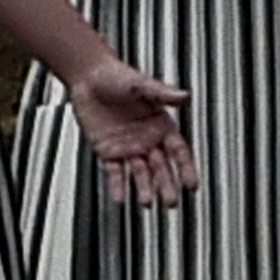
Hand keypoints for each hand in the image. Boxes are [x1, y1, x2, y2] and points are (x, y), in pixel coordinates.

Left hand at [65, 57, 197, 204]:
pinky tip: (120, 198)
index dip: (185, 168)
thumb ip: (162, 93)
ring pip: (139, 173)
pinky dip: (117, 185)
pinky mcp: (108, 151)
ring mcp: (127, 147)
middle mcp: (146, 140)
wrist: (88, 77)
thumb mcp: (141, 84)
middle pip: (160, 167)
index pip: (178, 152)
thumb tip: (185, 96)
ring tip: (148, 203)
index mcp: (160, 125)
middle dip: (166, 184)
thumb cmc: (117, 76)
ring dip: (144, 188)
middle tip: (171, 201)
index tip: (192, 184)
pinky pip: (114, 172)